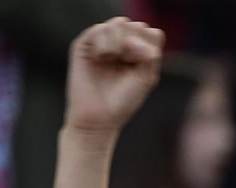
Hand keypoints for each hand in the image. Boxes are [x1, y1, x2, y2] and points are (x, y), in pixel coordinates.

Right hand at [64, 17, 162, 134]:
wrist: (99, 117)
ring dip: (120, 44)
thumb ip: (149, 55)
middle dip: (135, 46)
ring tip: (111, 60)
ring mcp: (102, 42)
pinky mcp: (84, 44)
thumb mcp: (146, 78)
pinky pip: (99, 29)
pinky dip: (105, 45)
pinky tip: (100, 58)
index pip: (151, 33)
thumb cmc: (123, 100)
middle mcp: (120, 43)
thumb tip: (130, 39)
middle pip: (137, 26)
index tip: (141, 67)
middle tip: (126, 64)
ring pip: (119, 23)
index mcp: (138, 51)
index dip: (149, 48)